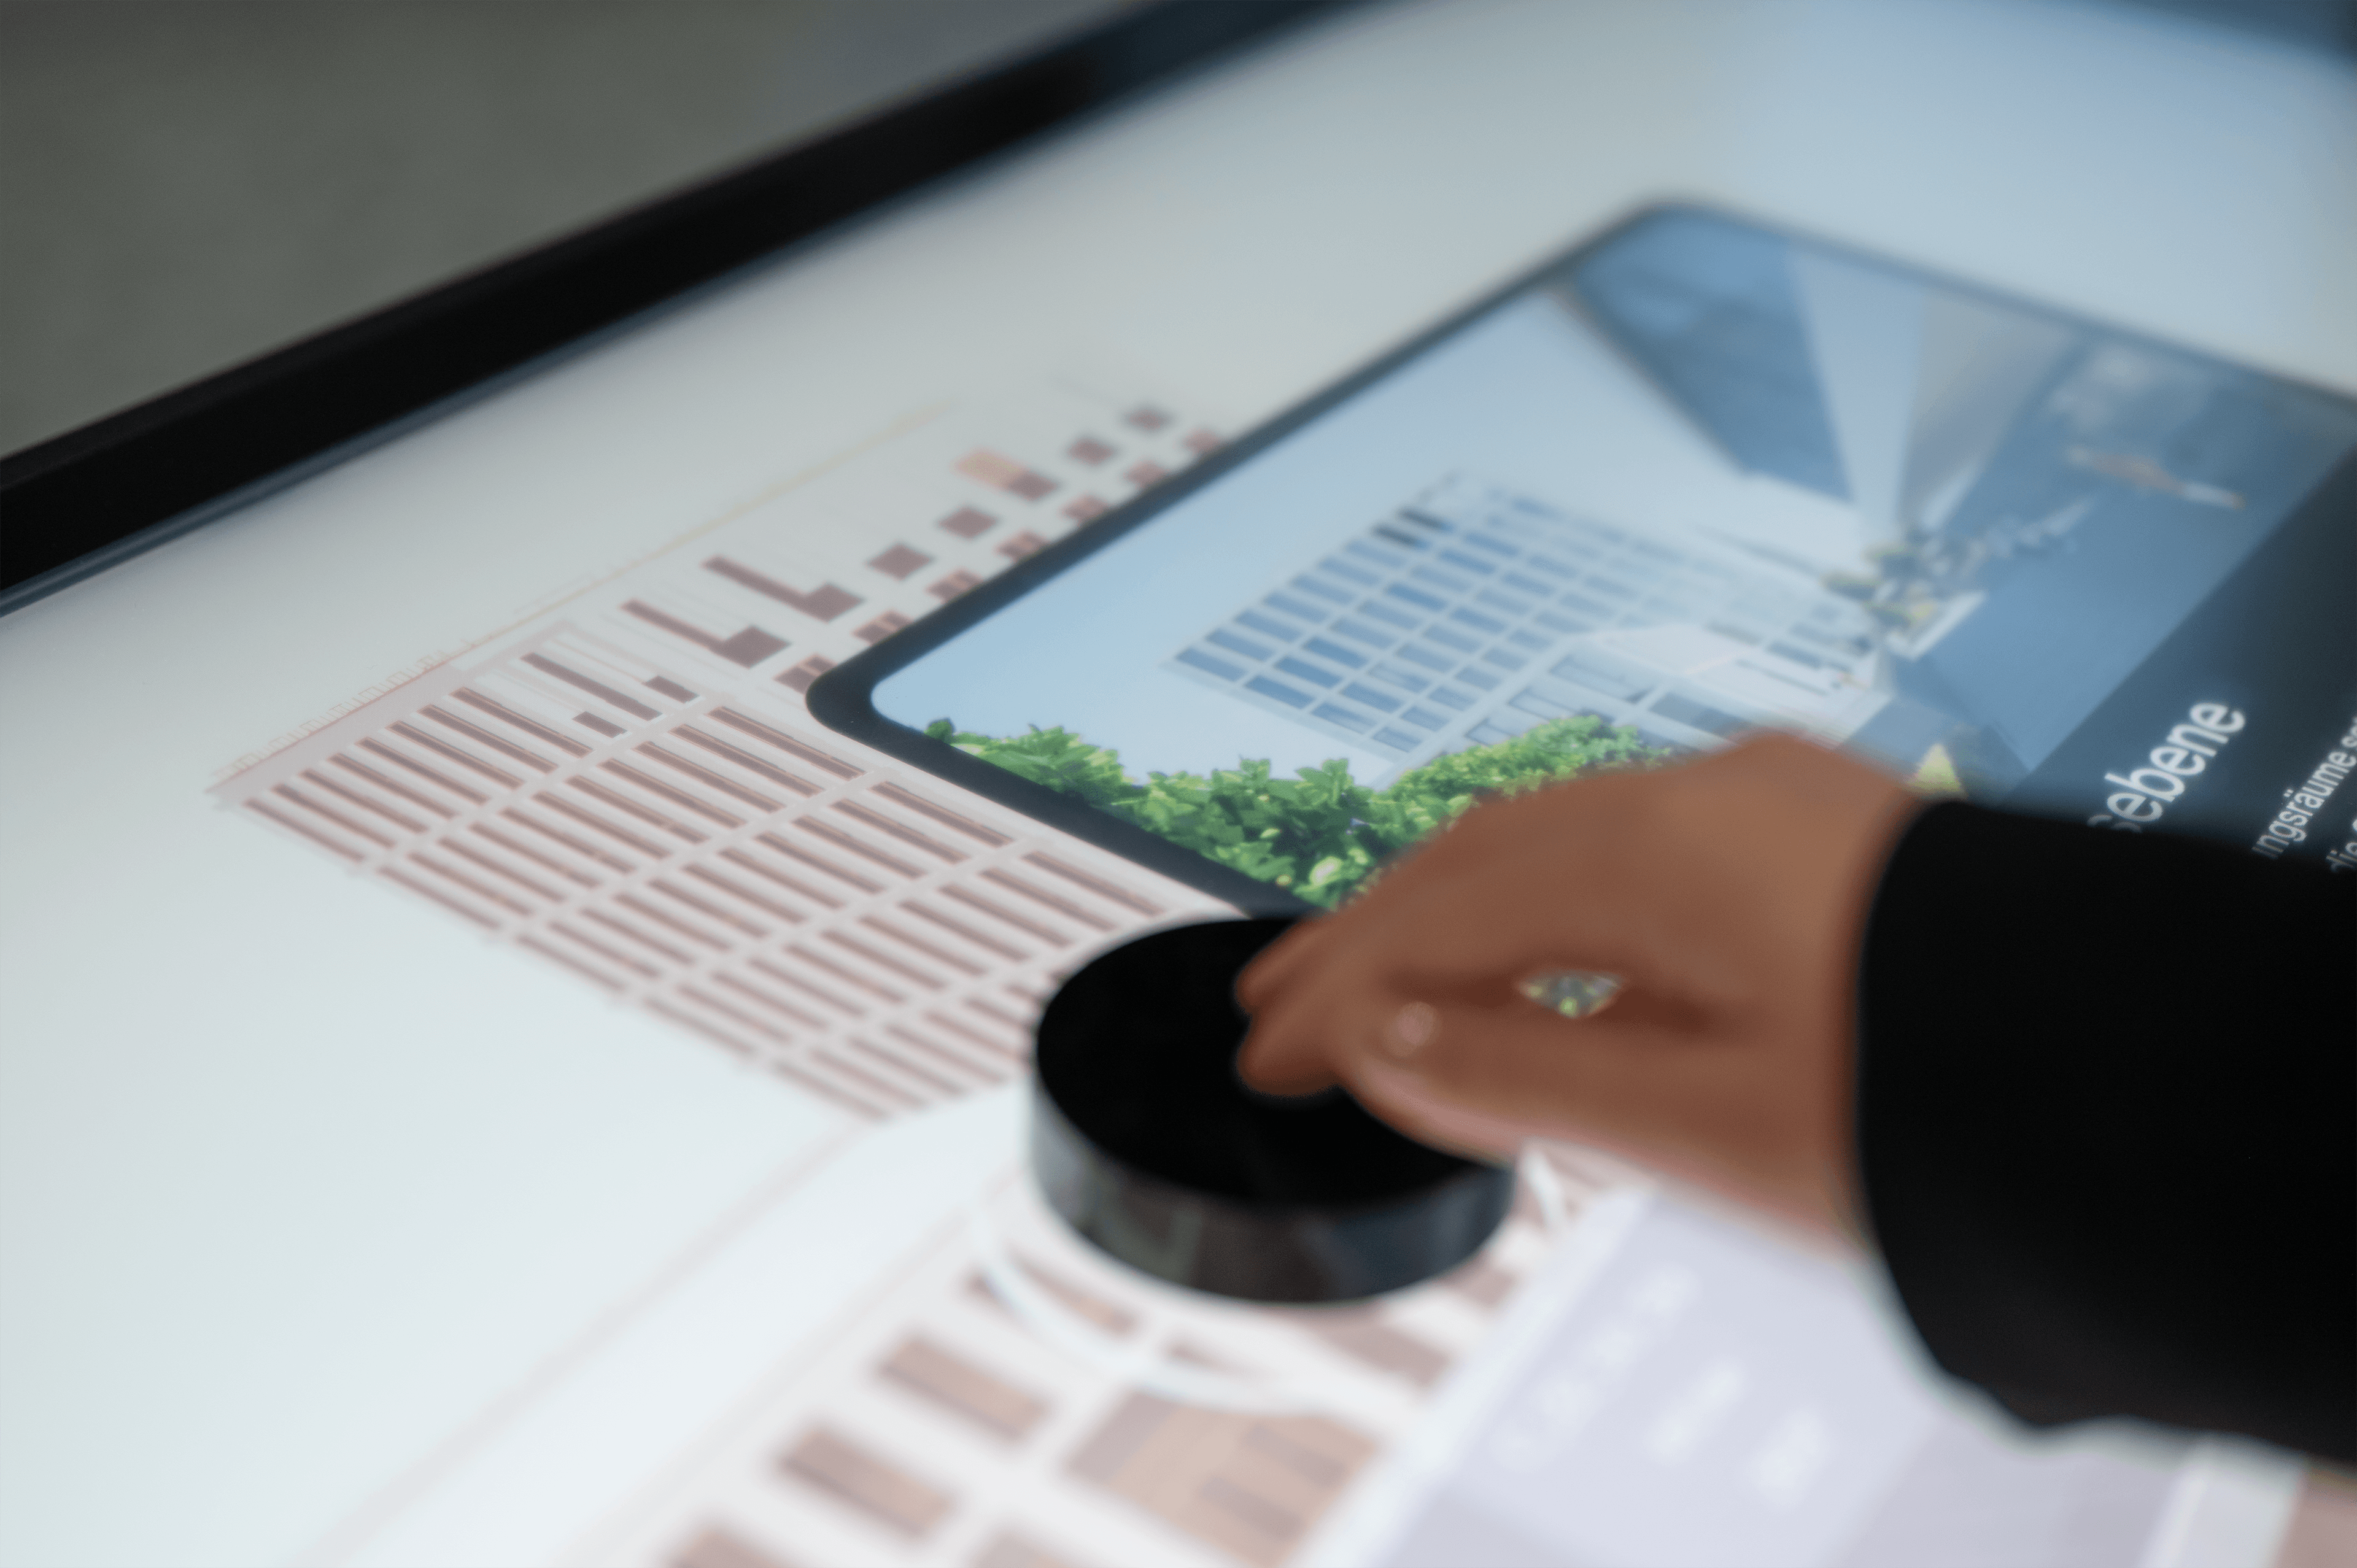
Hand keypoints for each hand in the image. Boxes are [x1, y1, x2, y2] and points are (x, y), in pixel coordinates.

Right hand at [1235, 733, 1920, 1235]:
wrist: (2139, 1062)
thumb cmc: (1947, 1098)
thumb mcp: (1712, 1124)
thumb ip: (1526, 1079)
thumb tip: (1386, 1043)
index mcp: (1660, 854)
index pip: (1442, 921)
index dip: (1337, 995)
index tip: (1266, 1060)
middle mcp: (1703, 795)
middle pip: (1481, 854)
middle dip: (1367, 931)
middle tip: (1276, 998)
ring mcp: (1765, 797)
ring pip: (1557, 837)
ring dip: (1456, 909)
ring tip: (1383, 976)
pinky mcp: (1815, 824)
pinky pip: (1637, 842)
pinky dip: (1555, 903)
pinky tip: (1543, 960)